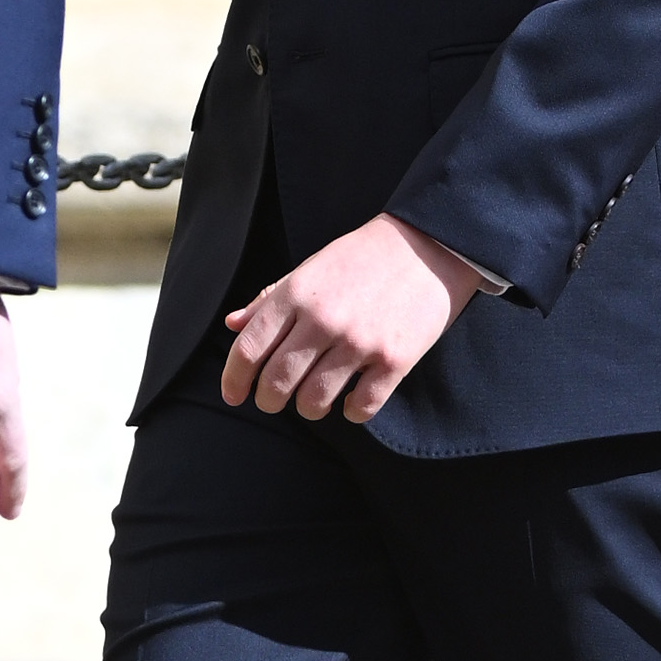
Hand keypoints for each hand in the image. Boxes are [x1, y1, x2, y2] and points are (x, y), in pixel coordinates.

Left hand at [221, 213, 486, 427]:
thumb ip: (268, 299)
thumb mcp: (308, 270)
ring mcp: (359, 342)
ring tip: (312, 402)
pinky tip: (351, 402)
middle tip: (273, 401)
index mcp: (296, 294)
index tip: (233, 395)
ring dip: (308, 409)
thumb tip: (232, 325)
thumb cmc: (361, 259)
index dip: (233, 379)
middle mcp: (323, 320)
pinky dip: (351, 413)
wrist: (428, 246)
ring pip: (314, 401)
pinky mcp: (394, 360)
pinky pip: (361, 407)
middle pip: (276, 381)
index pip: (249, 349)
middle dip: (268, 400)